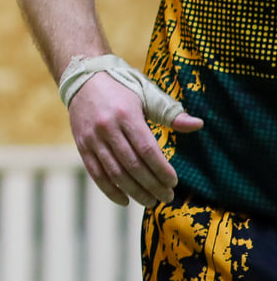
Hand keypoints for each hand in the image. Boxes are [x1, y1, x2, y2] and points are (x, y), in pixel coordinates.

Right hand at [68, 73, 202, 206]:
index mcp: (126, 115)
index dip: (161, 170)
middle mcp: (107, 128)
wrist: (83, 78)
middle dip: (152, 185)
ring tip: (150, 202)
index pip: (147, 150)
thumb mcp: (147, 94)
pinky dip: (110, 190)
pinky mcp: (81, 145)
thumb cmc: (122, 87)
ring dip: (134, 191)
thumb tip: (198, 125)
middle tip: (167, 197)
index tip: (174, 182)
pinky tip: (125, 200)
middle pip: (132, 165)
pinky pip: (95, 173)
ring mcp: (92, 138)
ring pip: (114, 173)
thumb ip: (170, 113)